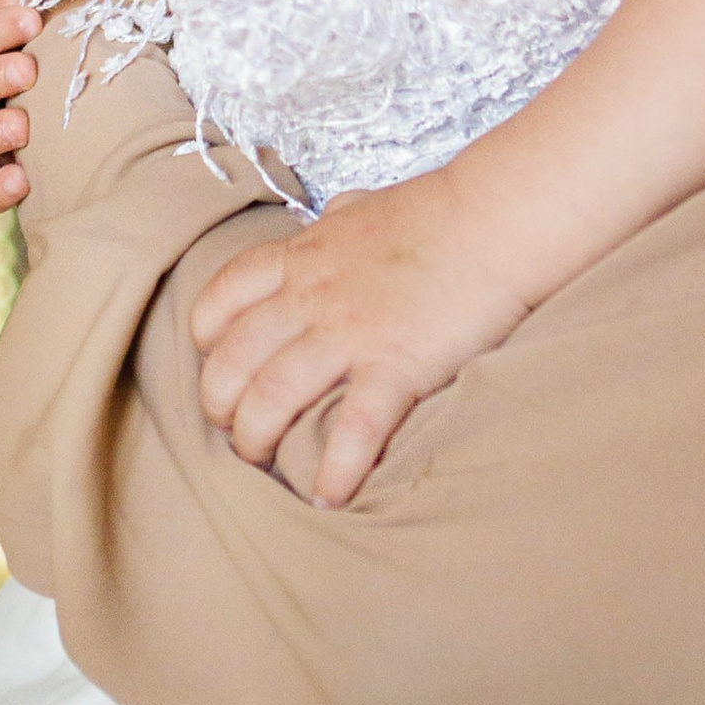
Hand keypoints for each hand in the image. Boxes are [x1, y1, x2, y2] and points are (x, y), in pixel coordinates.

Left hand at [189, 177, 526, 505]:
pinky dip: (333, 472)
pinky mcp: (394, 367)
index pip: (221, 300)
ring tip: (265, 466)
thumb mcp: (370, 207)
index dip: (207, 342)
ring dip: (256, 441)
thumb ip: (343, 217)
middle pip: (231, 360)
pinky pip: (350, 431)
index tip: (221, 366)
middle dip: (219, 406)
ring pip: (269, 398)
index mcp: (302, 259)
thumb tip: (337, 215)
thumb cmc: (442, 213)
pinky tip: (328, 498)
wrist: (496, 219)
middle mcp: (311, 298)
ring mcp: (349, 334)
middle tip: (234, 430)